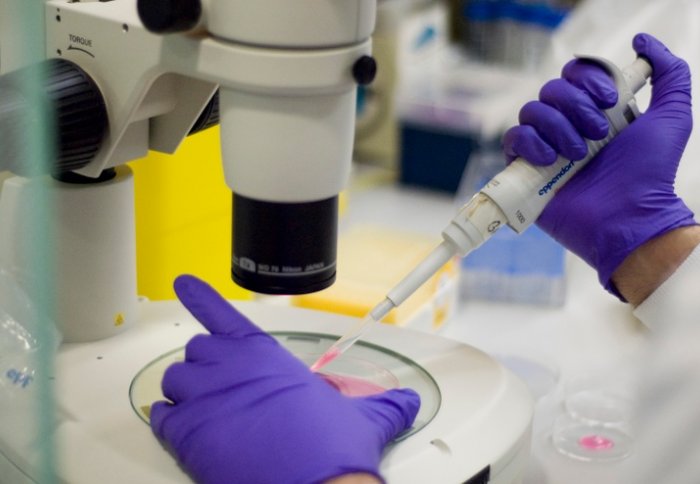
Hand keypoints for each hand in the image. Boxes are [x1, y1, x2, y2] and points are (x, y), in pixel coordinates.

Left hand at [150, 275, 419, 483]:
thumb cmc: (331, 449)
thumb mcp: (364, 418)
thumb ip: (383, 404)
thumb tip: (405, 403)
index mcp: (266, 356)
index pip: (225, 315)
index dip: (201, 296)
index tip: (185, 283)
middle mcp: (231, 368)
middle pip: (198, 350)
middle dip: (207, 365)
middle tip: (224, 386)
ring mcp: (207, 398)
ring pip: (175, 380)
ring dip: (185, 391)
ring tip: (205, 409)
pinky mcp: (188, 433)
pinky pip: (161, 416)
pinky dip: (168, 420)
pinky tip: (182, 428)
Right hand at [502, 33, 695, 297]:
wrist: (628, 217)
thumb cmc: (651, 174)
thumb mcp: (673, 117)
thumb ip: (670, 75)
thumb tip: (642, 41)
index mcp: (596, 111)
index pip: (575, 74)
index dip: (588, 80)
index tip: (609, 100)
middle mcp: (568, 126)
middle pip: (551, 89)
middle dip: (574, 106)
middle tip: (599, 133)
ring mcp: (545, 148)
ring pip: (531, 111)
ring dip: (557, 127)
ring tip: (578, 155)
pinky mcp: (525, 170)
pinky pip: (512, 139)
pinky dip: (530, 144)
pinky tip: (551, 160)